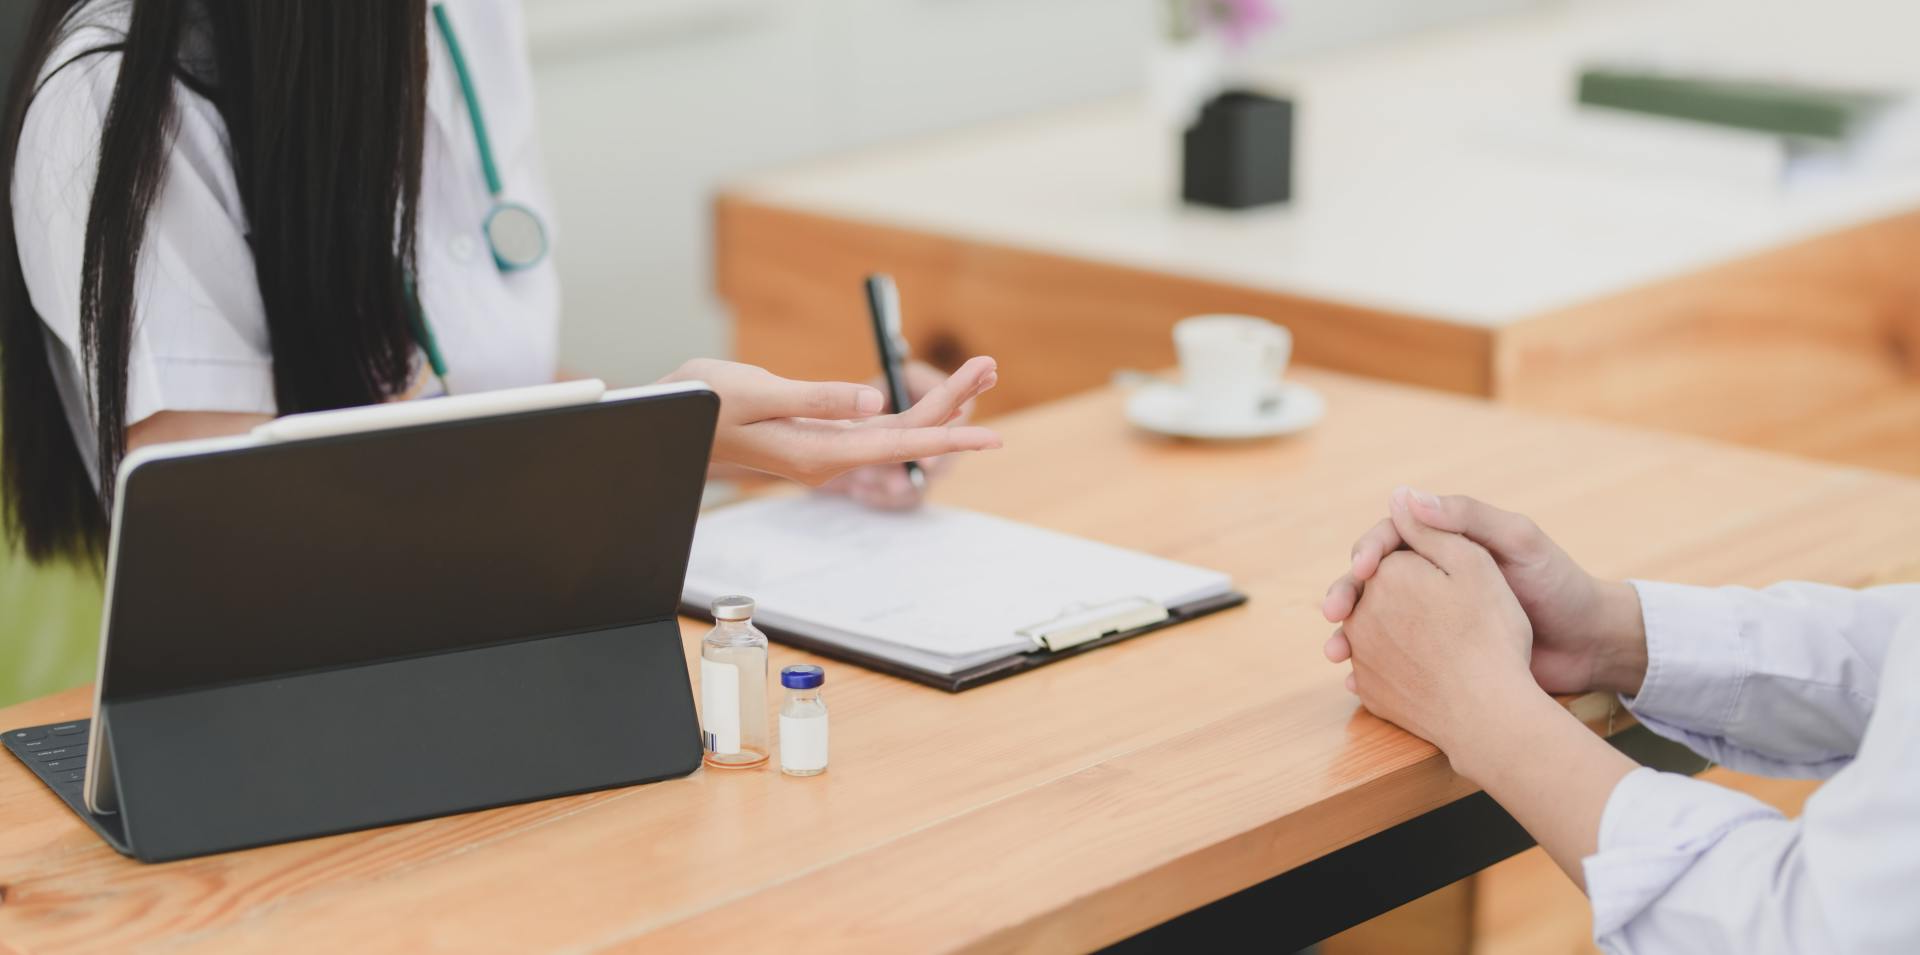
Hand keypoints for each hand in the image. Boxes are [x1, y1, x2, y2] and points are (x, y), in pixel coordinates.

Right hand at [660, 357, 1000, 486]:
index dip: (948, 435)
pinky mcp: (820, 435)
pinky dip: (911, 405)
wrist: (670, 425)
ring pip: (897, 428)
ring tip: (980, 371)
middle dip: (954, 402)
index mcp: (819, 453)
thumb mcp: (759, 393)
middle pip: (907, 433)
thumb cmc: (704, 405)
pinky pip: (879, 424)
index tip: (990, 436)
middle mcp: (830, 457)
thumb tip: (876, 401)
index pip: (898, 444)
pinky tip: (935, 393)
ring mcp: (827, 449)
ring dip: (939, 401)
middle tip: (990, 365)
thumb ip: (818, 399)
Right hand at [1338, 488, 1539, 753]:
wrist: (1588, 644)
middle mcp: (1432, 576)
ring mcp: (1432, 617)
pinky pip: (1393, 655)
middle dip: (1345, 594)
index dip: (1367, 551)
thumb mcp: (1518, 542)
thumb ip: (1466, 517)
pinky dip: (1370, 666)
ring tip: (1336, 653)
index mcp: (1447, 541)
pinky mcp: (1437, 652)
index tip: (1360, 570)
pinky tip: (1355, 679)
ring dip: (1350, 633)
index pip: (1391, 537)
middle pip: (1372, 580)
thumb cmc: (1558, 584)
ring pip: (1375, 620)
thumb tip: (1404, 496)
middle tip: (1332, 614)